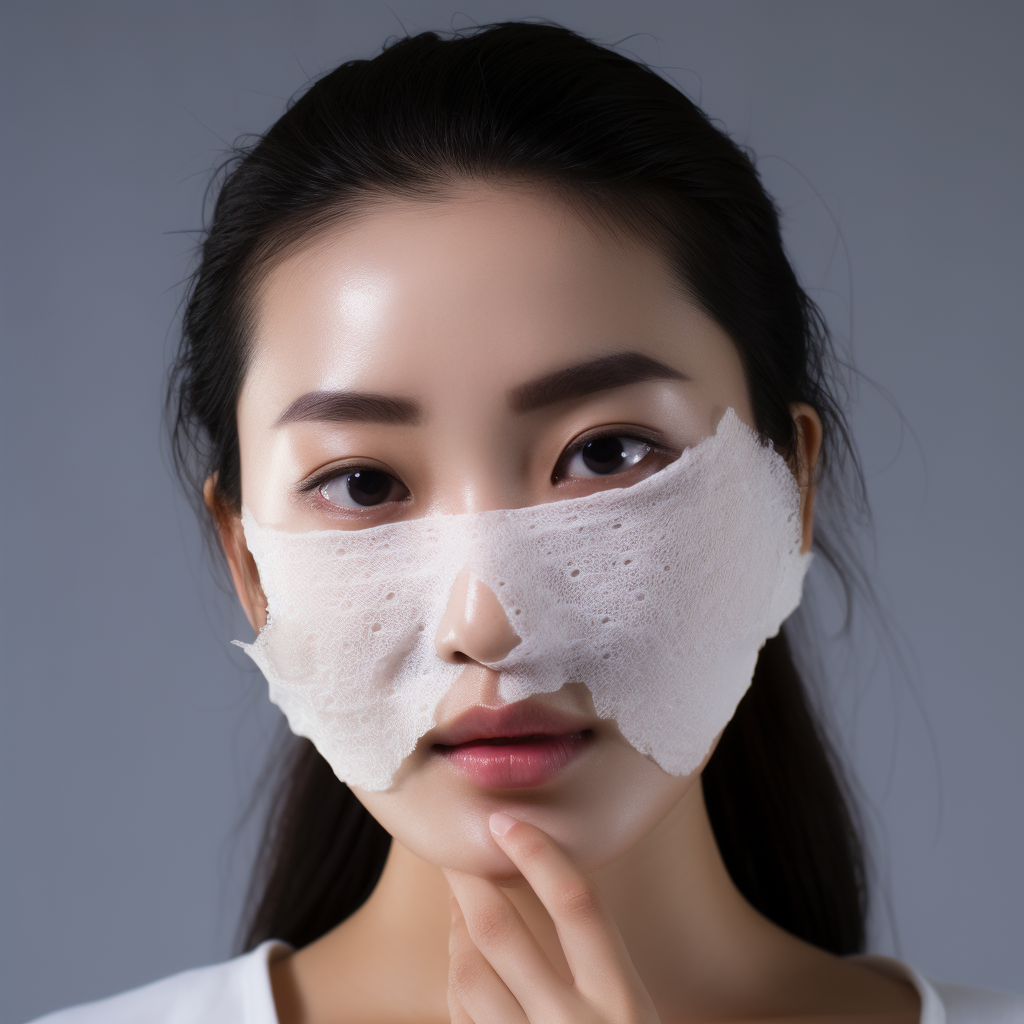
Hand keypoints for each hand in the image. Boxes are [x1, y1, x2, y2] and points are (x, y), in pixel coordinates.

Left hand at [444, 812, 660, 1023]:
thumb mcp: (634, 1015)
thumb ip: (603, 968)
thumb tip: (553, 888)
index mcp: (621, 1000)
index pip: (576, 904)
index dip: (536, 853)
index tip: (504, 820)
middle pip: (500, 931)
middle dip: (469, 879)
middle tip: (455, 851)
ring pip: (469, 971)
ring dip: (457, 928)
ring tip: (459, 902)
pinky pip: (460, 1014)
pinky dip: (456, 978)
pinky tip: (463, 958)